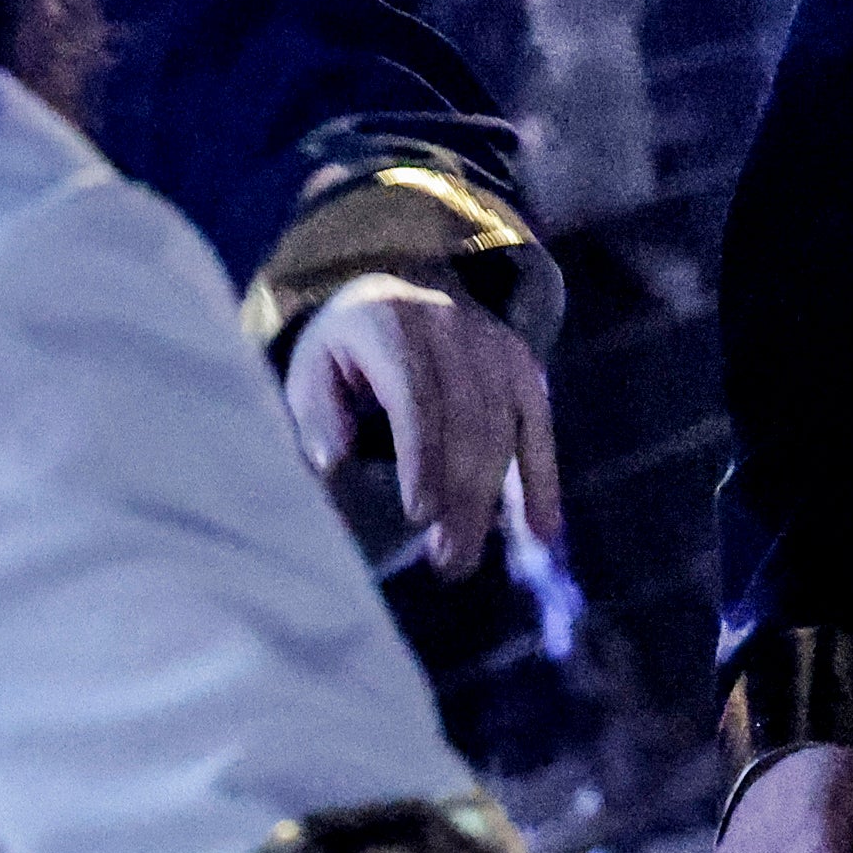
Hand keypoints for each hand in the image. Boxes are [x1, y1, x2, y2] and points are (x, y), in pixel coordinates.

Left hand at [281, 277, 563, 576]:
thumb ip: (318, 414)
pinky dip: (541, 476)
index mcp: (390, 323)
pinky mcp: (521, 362)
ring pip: (502, 428)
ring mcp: (493, 342)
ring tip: (464, 555)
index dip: (422, 457)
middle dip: (459, 495)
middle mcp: (450, 325)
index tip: (420, 515)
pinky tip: (540, 528)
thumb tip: (335, 462)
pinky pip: (536, 423)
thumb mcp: (311, 370)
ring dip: (489, 499)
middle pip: (467, 420)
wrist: (395, 293)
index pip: (416, 396)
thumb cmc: (344, 351)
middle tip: (445, 559)